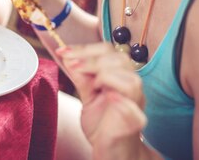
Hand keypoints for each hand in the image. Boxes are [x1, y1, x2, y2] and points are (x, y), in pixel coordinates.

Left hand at [57, 43, 147, 157]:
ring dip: (106, 76)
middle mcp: (131, 87)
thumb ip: (81, 78)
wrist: (112, 151)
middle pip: (121, 59)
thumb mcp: (87, 96)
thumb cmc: (102, 124)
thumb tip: (68, 57)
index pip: (108, 51)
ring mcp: (136, 105)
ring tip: (92, 86)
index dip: (84, 48)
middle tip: (71, 65)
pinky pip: (134, 110)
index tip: (62, 51)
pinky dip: (121, 101)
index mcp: (120, 77)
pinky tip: (107, 97)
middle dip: (91, 59)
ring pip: (131, 80)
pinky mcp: (135, 123)